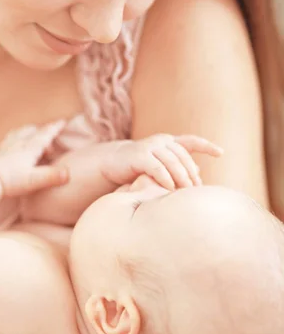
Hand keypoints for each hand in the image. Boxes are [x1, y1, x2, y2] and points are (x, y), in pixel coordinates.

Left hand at [0, 122, 68, 197]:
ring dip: (27, 132)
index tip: (63, 121)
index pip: (45, 134)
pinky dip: (14, 139)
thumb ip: (51, 176)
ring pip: (18, 133)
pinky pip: (7, 140)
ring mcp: (5, 147)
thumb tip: (68, 173)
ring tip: (31, 136)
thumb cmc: (9, 181)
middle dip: (41, 130)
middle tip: (49, 136)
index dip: (55, 128)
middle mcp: (18, 143)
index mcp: (29, 148)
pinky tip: (12, 146)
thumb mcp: (33, 180)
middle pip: (31, 130)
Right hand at [101, 134, 222, 190]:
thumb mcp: (160, 165)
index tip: (221, 153)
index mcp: (168, 142)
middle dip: (191, 174)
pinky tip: (169, 189)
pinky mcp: (139, 155)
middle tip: (196, 190)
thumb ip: (178, 167)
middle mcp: (161, 141)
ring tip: (184, 192)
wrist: (112, 163)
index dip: (207, 146)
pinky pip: (157, 168)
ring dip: (181, 178)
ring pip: (173, 162)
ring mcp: (150, 146)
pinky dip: (165, 179)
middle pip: (183, 157)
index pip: (191, 141)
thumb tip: (199, 175)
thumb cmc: (139, 167)